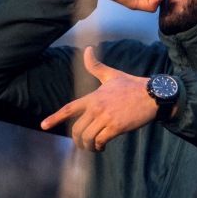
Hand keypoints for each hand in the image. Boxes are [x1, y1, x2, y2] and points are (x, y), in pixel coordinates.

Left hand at [40, 47, 157, 151]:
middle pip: (77, 129)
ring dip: (88, 146)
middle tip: (85, 145)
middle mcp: (97, 107)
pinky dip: (99, 146)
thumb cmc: (133, 85)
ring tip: (94, 148)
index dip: (55, 117)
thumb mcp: (112, 74)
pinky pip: (101, 140)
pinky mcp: (117, 126)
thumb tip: (87, 49)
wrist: (153, 95)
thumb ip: (96, 66)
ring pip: (87, 137)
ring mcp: (106, 117)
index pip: (69, 108)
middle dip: (78, 141)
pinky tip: (102, 147)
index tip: (43, 126)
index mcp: (94, 97)